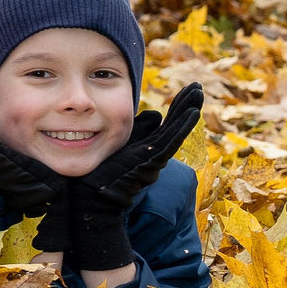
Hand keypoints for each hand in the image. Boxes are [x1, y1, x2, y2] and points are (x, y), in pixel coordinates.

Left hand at [67, 83, 204, 272]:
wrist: (88, 201)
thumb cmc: (95, 176)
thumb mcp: (112, 147)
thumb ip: (127, 133)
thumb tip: (151, 114)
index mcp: (145, 151)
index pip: (166, 124)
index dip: (177, 108)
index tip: (187, 90)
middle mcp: (153, 155)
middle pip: (175, 125)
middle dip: (187, 105)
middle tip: (197, 86)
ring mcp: (153, 158)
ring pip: (176, 130)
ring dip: (188, 109)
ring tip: (198, 91)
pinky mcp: (150, 161)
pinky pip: (170, 140)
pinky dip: (182, 125)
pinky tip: (192, 111)